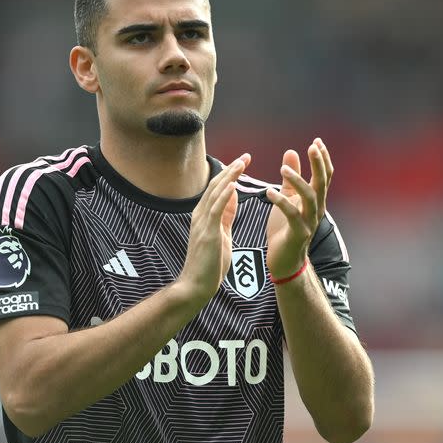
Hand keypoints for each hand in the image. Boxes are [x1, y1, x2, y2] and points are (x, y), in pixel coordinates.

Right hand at [180, 154, 250, 300]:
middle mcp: (200, 215)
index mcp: (204, 215)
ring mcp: (202, 223)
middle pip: (216, 185)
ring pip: (215, 193)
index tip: (243, 161)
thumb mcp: (222, 234)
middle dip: (231, 169)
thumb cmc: (210, 264)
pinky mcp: (206, 232)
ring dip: (229, 177)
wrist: (196, 286)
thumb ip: (226, 215)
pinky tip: (233, 184)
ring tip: (241, 163)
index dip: (230, 173)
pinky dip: (224, 195)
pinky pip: (215, 209)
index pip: (218, 188)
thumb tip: (233, 195)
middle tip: (246, 156)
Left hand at [265, 138, 332, 280]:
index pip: (325, 175)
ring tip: (283, 170)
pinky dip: (281, 202)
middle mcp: (317, 209)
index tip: (317, 141)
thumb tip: (291, 152)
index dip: (323, 159)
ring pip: (310, 198)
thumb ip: (291, 177)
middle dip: (319, 164)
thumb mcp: (288, 198)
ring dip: (298, 182)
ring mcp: (309, 221)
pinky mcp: (297, 233)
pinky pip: (292, 215)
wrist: (285, 260)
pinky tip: (269, 192)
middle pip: (322, 183)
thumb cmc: (286, 228)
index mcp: (316, 200)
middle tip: (312, 147)